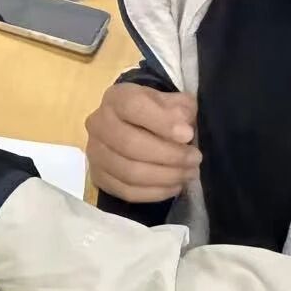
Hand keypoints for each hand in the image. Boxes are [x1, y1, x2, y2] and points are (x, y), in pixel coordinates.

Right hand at [84, 83, 201, 203]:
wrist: (133, 126)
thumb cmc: (158, 112)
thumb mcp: (173, 102)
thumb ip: (181, 109)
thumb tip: (183, 127)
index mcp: (117, 98)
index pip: (133, 107)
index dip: (162, 122)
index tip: (188, 135)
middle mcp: (99, 124)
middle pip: (130, 144)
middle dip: (170, 155)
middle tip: (195, 159)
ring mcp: (95, 153)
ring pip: (129, 172)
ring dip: (165, 176)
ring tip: (188, 174)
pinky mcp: (98, 177)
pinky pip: (127, 191)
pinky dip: (155, 193)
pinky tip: (174, 186)